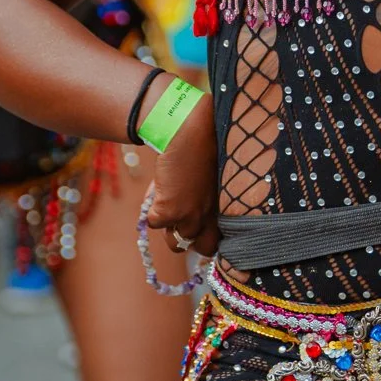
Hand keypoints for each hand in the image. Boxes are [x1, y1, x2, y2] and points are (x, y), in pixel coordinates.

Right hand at [145, 85, 219, 256]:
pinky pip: (154, 224)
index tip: (210, 241)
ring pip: (175, 243)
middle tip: (183, 223)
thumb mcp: (213, 181)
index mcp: (227, 209)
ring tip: (169, 203)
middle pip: (204, 249)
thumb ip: (206, 203)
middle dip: (195, 242)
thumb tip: (186, 221)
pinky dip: (152, 211)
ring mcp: (189, 217)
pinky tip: (159, 189)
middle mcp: (211, 217)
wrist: (188, 130)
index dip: (216, 244)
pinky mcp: (168, 211)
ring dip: (170, 228)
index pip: (226, 242)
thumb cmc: (203, 148)